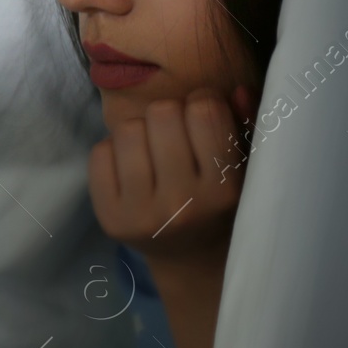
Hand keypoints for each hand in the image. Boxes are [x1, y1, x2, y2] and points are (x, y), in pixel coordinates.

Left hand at [88, 84, 253, 269]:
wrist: (190, 256)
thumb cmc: (219, 197)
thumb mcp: (245, 164)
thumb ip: (248, 124)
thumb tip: (238, 91)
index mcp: (224, 189)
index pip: (204, 111)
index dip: (204, 101)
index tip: (204, 117)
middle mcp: (182, 205)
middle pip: (162, 112)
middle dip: (170, 115)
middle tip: (176, 135)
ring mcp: (142, 214)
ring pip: (127, 128)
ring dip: (141, 131)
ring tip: (154, 150)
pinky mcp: (109, 218)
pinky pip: (100, 152)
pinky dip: (114, 151)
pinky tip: (132, 168)